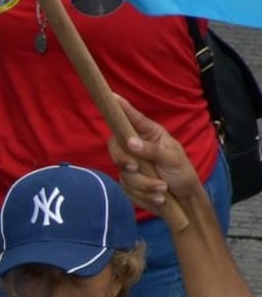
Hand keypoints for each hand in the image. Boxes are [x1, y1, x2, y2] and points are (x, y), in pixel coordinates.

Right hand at [107, 96, 203, 214]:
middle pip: (116, 148)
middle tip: (134, 168)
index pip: (132, 119)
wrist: (184, 200)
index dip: (121, 108)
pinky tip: (159, 197)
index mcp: (149, 134)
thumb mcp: (173, 159)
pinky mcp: (128, 183)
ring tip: (163, 190)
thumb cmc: (182, 173)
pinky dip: (143, 195)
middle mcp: (136, 147)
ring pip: (123, 173)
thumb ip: (152, 150)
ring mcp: (130, 166)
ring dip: (144, 184)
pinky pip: (127, 189)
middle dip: (124, 161)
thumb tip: (130, 143)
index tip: (112, 96)